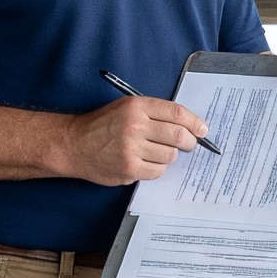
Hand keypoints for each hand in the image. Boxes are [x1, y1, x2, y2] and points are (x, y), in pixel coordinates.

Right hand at [49, 94, 207, 184]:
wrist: (74, 144)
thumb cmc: (103, 126)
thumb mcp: (126, 108)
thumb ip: (154, 113)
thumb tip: (188, 126)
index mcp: (137, 106)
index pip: (176, 112)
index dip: (194, 122)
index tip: (202, 130)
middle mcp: (135, 125)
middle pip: (178, 136)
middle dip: (189, 142)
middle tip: (188, 144)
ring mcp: (131, 148)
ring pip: (170, 156)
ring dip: (168, 156)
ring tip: (155, 152)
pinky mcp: (129, 168)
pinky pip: (158, 171)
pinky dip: (156, 169)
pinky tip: (145, 163)